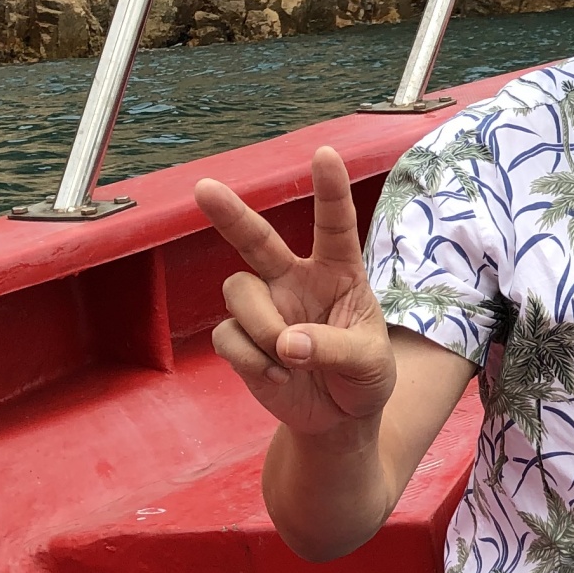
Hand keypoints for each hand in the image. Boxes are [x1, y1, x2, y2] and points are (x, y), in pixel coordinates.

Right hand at [196, 146, 396, 436]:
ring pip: (238, 292)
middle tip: (204, 188)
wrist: (339, 419)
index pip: (334, 225)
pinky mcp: (241, 339)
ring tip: (289, 358)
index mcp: (338, 272)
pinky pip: (227, 335)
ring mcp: (265, 307)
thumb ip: (333, 347)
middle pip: (256, 238)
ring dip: (262, 325)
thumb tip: (287, 343)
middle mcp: (295, 280)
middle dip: (230, 214)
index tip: (325, 153)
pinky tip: (276, 376)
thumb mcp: (369, 363)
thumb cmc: (363, 376)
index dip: (329, 190)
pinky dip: (250, 359)